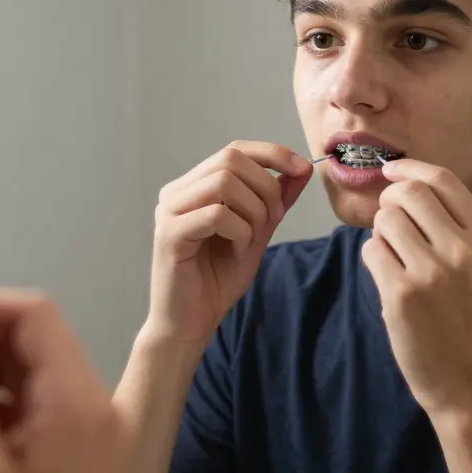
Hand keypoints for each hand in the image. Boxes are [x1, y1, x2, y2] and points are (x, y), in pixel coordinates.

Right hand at [149, 140, 311, 343]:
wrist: (190, 323)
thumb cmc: (217, 279)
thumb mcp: (256, 233)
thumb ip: (275, 200)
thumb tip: (302, 168)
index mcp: (193, 187)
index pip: (234, 149)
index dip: (271, 153)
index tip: (301, 169)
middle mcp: (175, 193)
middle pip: (229, 159)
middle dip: (265, 186)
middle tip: (273, 219)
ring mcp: (168, 212)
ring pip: (224, 183)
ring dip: (253, 210)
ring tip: (251, 238)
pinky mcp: (169, 235)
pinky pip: (216, 214)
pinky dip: (239, 231)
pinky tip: (237, 251)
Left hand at [360, 159, 471, 416]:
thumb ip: (455, 228)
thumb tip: (406, 186)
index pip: (443, 180)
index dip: (409, 169)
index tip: (390, 171)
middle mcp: (464, 249)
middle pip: (408, 193)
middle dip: (389, 201)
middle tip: (389, 222)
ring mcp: (432, 272)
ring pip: (385, 221)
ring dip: (381, 234)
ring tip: (394, 260)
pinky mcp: (402, 294)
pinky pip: (371, 251)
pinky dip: (373, 259)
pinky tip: (388, 279)